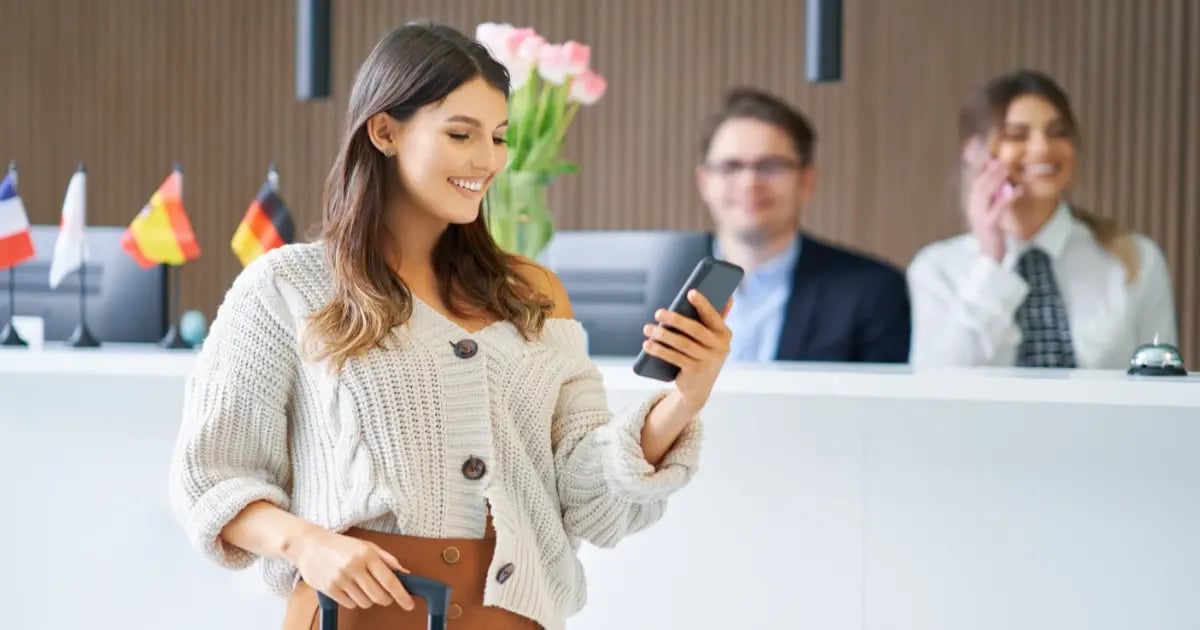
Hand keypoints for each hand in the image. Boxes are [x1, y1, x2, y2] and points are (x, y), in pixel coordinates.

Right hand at [286, 526, 414, 610]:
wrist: (309, 545)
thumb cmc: (341, 545)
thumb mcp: (367, 545)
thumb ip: (387, 559)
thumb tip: (405, 573)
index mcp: (367, 554)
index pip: (389, 580)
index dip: (401, 595)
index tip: (409, 604)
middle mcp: (354, 567)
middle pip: (379, 596)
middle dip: (386, 599)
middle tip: (385, 595)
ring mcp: (341, 579)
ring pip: (365, 602)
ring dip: (369, 599)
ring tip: (362, 587)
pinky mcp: (329, 589)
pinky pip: (350, 604)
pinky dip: (354, 601)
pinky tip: (350, 589)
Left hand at [641, 290, 732, 410]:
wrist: (698, 388)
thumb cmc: (703, 355)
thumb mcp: (712, 339)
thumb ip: (717, 319)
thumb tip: (728, 296)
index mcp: (724, 334)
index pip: (713, 316)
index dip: (703, 304)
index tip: (690, 292)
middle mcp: (720, 347)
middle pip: (695, 330)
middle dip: (675, 320)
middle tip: (658, 313)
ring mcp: (708, 361)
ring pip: (683, 344)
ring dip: (663, 335)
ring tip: (648, 329)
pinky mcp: (695, 372)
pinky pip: (675, 358)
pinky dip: (660, 350)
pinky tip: (648, 345)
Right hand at [963, 137, 1020, 260]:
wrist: (990, 257)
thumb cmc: (993, 233)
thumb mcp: (994, 210)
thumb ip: (996, 195)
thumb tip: (1004, 178)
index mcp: (973, 203)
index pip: (973, 178)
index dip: (975, 162)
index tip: (977, 144)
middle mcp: (972, 208)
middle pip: (977, 184)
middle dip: (987, 169)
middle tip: (999, 156)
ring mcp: (978, 216)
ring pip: (983, 193)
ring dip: (994, 179)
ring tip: (1004, 168)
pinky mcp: (989, 226)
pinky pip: (997, 209)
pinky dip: (1007, 199)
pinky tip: (1018, 190)